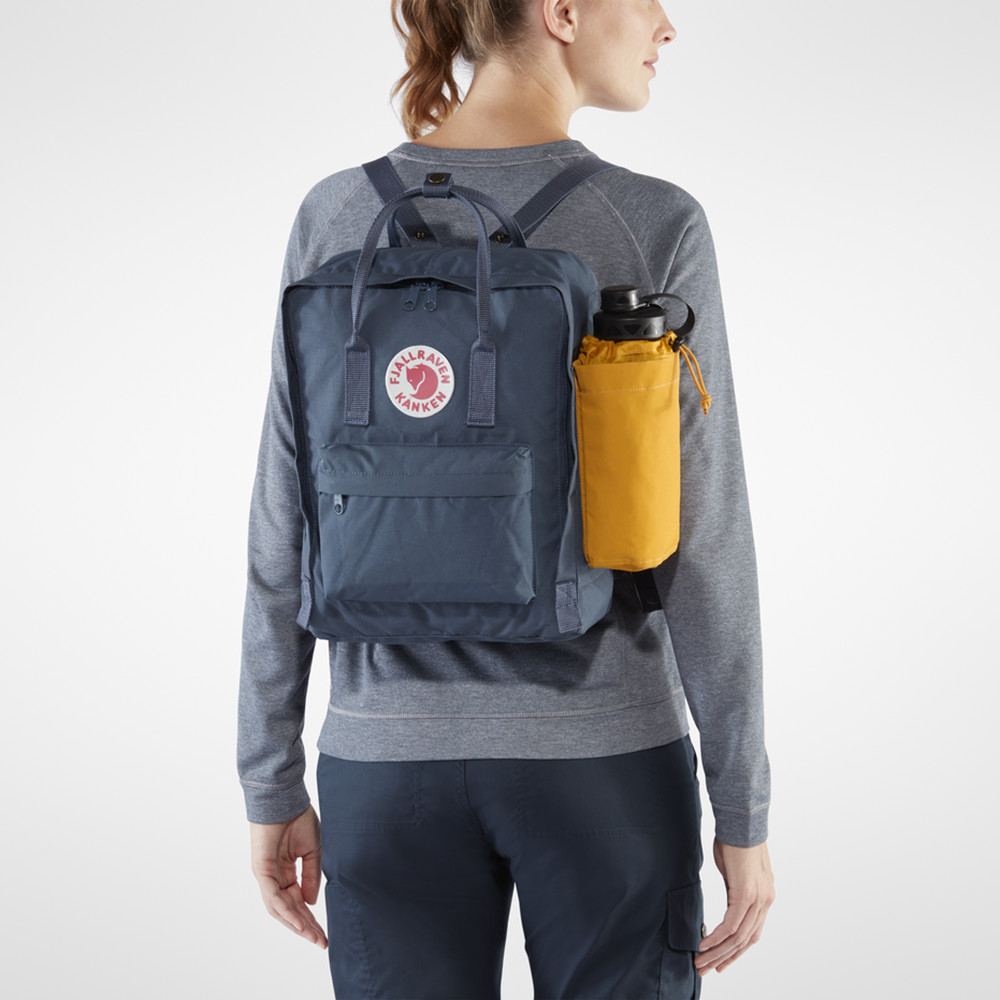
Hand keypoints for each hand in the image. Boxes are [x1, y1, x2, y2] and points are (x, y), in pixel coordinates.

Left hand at [250, 806, 327, 948]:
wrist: (285, 798)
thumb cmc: (298, 818)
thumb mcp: (313, 851)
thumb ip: (311, 876)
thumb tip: (311, 903)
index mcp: (286, 871)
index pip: (298, 901)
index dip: (311, 919)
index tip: (324, 934)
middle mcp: (275, 877)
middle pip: (289, 910)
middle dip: (305, 927)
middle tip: (321, 942)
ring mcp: (267, 875)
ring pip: (280, 908)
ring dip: (296, 924)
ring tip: (312, 936)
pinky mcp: (262, 870)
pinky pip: (273, 897)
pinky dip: (287, 911)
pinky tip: (300, 921)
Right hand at [695, 837, 773, 975]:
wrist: (742, 822)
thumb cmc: (736, 841)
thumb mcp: (735, 872)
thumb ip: (734, 891)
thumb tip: (728, 904)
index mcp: (764, 898)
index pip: (752, 934)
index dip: (736, 951)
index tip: (721, 962)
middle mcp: (765, 902)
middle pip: (745, 941)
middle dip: (724, 958)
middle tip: (706, 968)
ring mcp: (758, 899)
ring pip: (738, 937)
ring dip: (718, 952)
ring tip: (701, 961)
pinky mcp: (746, 893)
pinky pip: (731, 924)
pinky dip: (717, 936)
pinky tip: (704, 943)